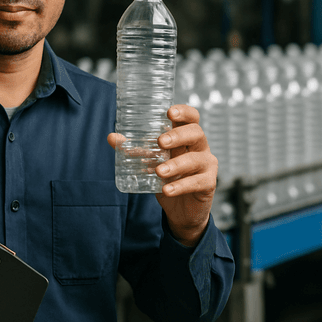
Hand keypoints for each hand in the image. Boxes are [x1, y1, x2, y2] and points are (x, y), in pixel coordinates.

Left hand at [107, 105, 217, 247]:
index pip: (192, 117)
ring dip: (176, 164)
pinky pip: (197, 182)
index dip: (184, 112)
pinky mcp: (209, 184)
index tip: (169, 112)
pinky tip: (167, 189)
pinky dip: (180, 186)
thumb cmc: (167, 178)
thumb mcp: (150, 162)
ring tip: (158, 171)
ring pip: (196, 159)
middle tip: (160, 141)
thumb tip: (112, 137)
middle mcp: (200, 147)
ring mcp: (207, 165)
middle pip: (196, 133)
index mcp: (187, 137)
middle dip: (178, 135)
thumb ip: (134, 150)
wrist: (182, 210)